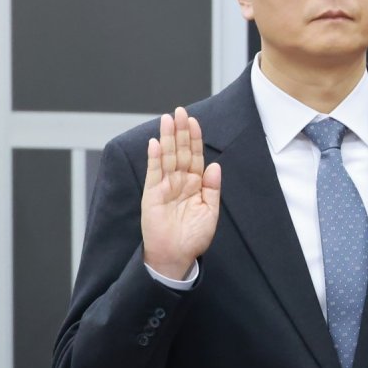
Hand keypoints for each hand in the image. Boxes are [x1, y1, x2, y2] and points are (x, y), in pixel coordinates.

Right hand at [141, 107, 220, 279]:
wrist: (176, 257)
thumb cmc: (194, 237)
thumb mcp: (210, 211)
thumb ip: (212, 188)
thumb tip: (215, 165)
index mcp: (195, 184)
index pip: (194, 156)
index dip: (194, 138)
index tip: (194, 121)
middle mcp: (179, 182)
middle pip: (180, 151)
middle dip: (180, 131)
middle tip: (180, 111)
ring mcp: (165, 187)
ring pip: (167, 157)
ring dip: (167, 138)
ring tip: (167, 119)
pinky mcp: (152, 195)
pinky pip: (153, 173)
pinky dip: (154, 158)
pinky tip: (155, 143)